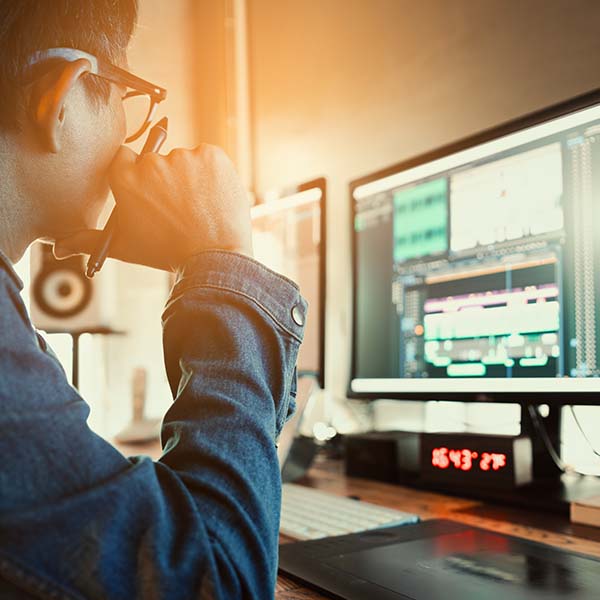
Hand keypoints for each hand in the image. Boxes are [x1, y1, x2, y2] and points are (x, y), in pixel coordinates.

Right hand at [53, 144, 252, 270]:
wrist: (214, 257)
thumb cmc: (167, 253)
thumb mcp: (123, 247)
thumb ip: (88, 241)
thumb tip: (59, 248)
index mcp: (126, 178)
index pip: (126, 158)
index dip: (140, 176)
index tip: (151, 190)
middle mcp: (152, 162)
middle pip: (157, 161)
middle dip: (167, 181)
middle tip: (179, 208)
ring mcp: (183, 156)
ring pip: (185, 160)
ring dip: (191, 178)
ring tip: (199, 208)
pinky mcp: (211, 154)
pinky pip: (209, 157)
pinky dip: (212, 173)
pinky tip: (212, 198)